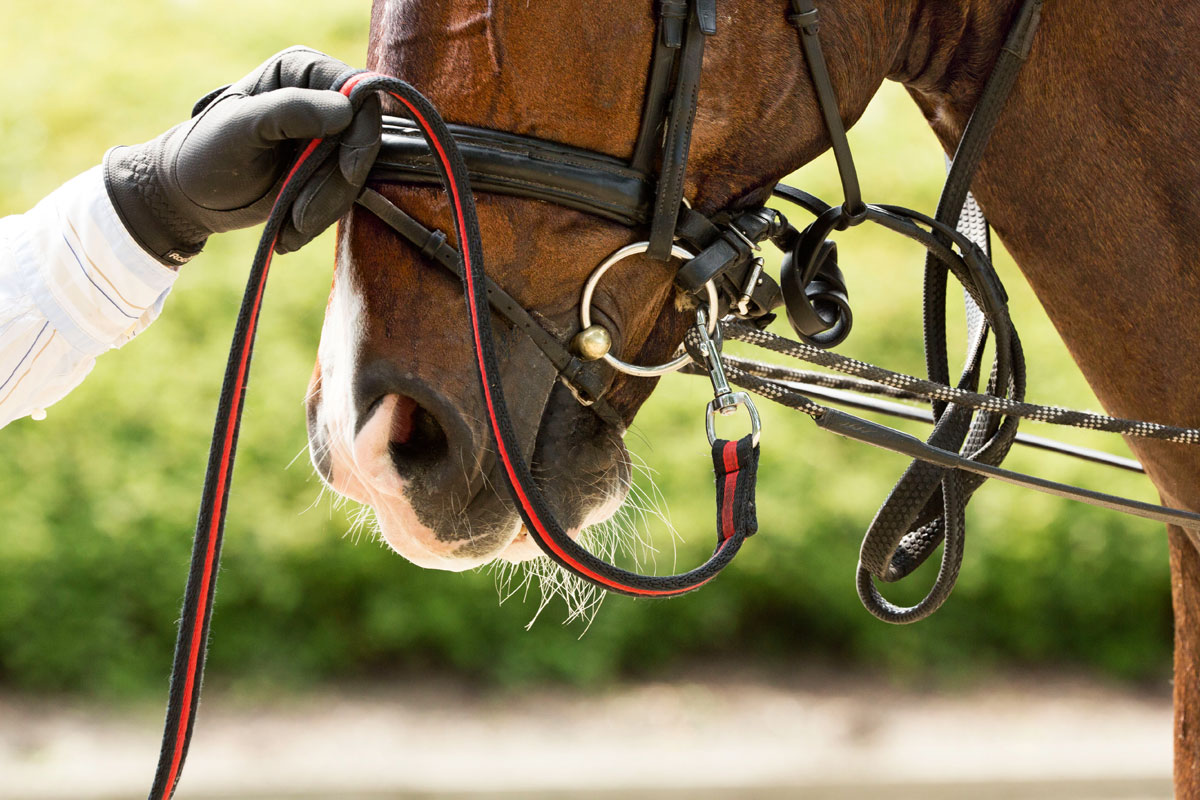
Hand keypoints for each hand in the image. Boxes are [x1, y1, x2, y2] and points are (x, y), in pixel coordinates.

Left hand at [104, 46, 380, 264]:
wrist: (192, 196)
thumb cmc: (206, 154)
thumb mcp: (241, 129)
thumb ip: (290, 111)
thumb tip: (347, 109)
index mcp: (301, 71)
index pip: (359, 93)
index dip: (361, 134)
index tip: (348, 173)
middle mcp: (322, 98)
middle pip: (363, 140)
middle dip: (336, 185)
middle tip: (302, 217)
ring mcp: (329, 137)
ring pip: (357, 174)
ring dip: (326, 208)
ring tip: (290, 228)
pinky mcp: (329, 171)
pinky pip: (347, 195)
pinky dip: (322, 218)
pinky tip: (292, 231)